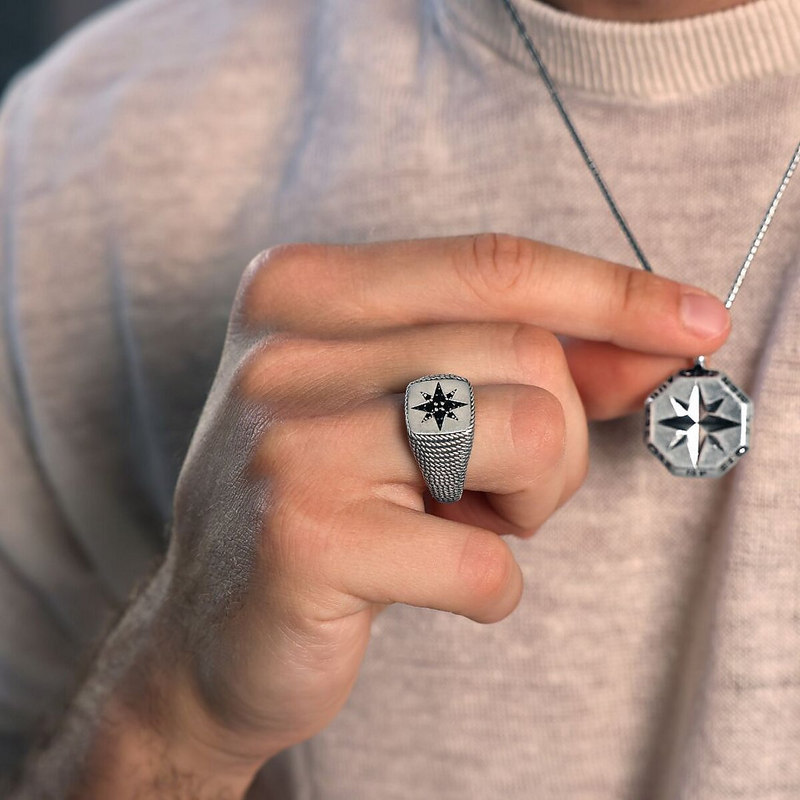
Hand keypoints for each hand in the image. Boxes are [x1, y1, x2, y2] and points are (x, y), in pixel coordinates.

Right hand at [135, 234, 730, 786]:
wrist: (212, 629)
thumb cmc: (330, 501)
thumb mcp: (410, 404)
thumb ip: (522, 361)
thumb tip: (656, 343)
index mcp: (300, 291)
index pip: (490, 265)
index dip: (610, 291)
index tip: (691, 321)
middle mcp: (284, 350)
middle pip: (524, 354)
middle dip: (554, 439)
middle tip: (494, 488)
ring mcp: (289, 442)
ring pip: (524, 434)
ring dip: (527, 507)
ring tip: (451, 522)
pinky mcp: (306, 539)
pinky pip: (485, 558)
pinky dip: (489, 586)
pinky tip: (423, 585)